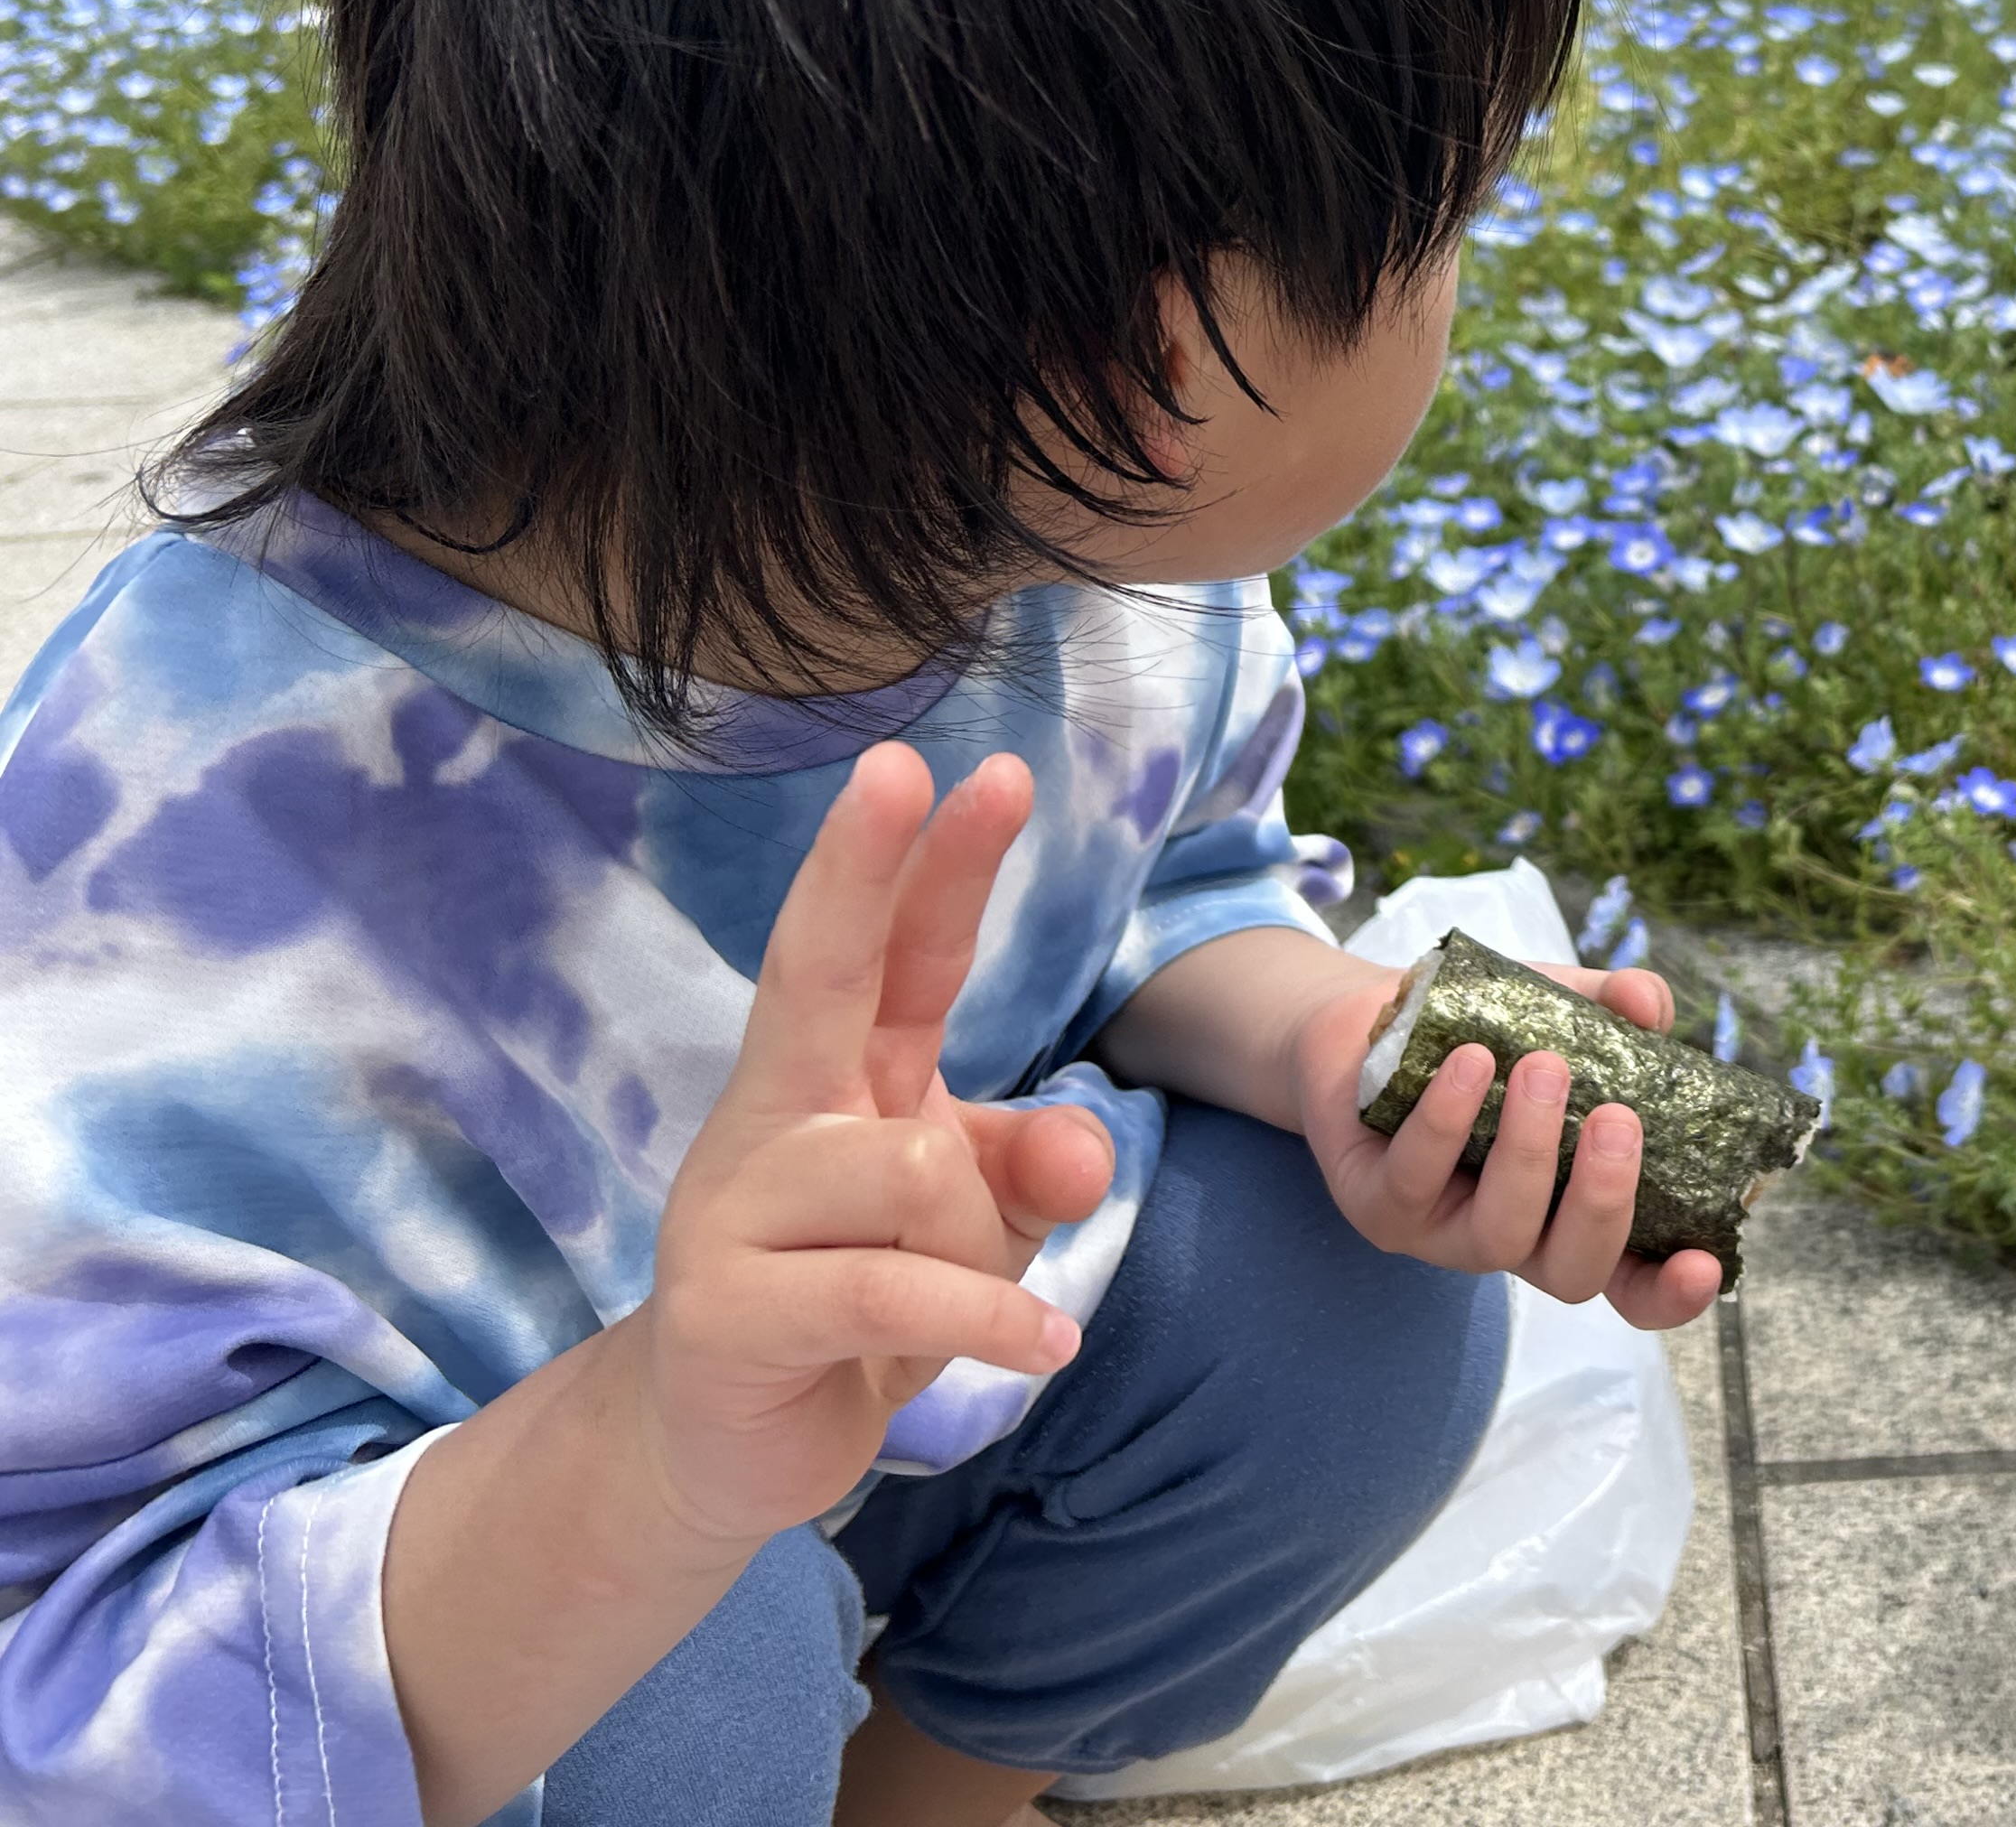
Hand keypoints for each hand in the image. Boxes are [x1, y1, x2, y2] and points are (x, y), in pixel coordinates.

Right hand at [632, 744, 1114, 1547]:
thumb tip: (1087, 1147)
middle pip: (818, 967)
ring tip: (972, 1306)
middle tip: (903, 767)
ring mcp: (733, 1209)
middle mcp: (774, 1117)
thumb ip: (1034, 1169)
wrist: (727, 1449)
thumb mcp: (977, 1227)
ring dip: (980, 1246)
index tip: (979, 770)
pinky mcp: (728, 1312)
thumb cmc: (865, 1305)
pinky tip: (1045, 1343)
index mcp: (834, 1075)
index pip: (885, 949)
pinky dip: (989, 1320)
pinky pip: (892, 1286)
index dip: (926, 862)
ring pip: (914, 1168)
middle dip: (865, 867)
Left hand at [1294, 961, 1724, 1331]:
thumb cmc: (1488, 1031)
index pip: (1633, 1285)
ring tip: (1543, 1067)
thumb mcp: (1564, 1007)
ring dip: (1528, 1152)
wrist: (1376, 1020)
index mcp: (1573, 1212)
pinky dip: (1446, 1120)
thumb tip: (1649, 1005)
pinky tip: (1468, 1061)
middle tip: (1617, 1118)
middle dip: (1604, 1201)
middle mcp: (1515, 1239)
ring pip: (1497, 1234)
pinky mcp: (1376, 1210)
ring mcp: (1443, 1235)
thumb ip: (1616, 1004)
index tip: (1703, 1263)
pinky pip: (1413, 1181)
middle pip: (1574, 1273)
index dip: (1670, 1293)